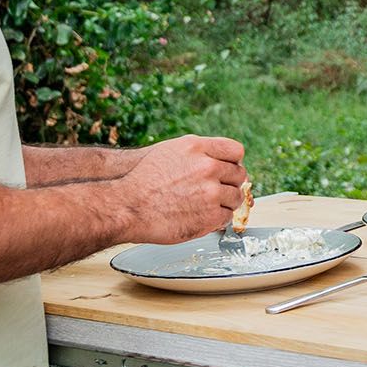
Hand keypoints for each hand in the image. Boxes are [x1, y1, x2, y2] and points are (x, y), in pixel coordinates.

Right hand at [122, 135, 248, 242]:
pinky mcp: (211, 215)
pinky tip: (203, 216)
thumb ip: (199, 152)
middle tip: (217, 190)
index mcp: (198, 148)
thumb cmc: (144, 180)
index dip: (233, 162)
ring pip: (236, 197)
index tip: (229, 170)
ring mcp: (211, 192)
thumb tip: (221, 159)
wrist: (127, 207)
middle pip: (239, 174)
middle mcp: (207, 167)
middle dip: (230, 183)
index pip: (235, 151)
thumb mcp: (170, 151)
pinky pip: (228, 216)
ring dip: (226, 202)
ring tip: (207, 205)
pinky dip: (218, 219)